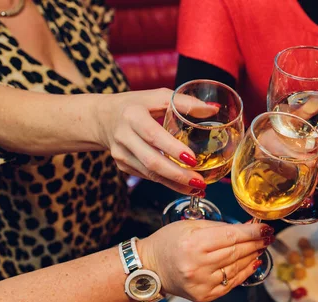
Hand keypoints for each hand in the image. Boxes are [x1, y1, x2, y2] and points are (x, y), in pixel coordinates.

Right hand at [95, 88, 218, 193]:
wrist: (104, 118)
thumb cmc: (137, 105)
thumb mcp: (158, 97)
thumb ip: (186, 103)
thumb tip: (214, 109)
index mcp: (133, 115)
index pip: (153, 134)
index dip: (172, 149)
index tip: (192, 159)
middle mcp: (124, 136)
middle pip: (152, 161)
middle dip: (177, 175)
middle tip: (200, 182)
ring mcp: (121, 154)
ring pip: (150, 174)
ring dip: (175, 184)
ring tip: (198, 188)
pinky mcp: (122, 165)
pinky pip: (148, 177)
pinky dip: (167, 183)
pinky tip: (184, 186)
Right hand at [137, 220, 273, 301]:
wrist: (150, 268)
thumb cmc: (168, 242)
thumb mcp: (190, 226)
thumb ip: (220, 227)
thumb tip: (247, 227)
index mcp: (194, 244)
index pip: (231, 237)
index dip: (252, 232)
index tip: (265, 228)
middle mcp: (198, 266)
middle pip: (237, 252)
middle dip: (256, 243)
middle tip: (267, 236)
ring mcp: (202, 283)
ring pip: (237, 268)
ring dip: (253, 256)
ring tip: (260, 247)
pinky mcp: (204, 296)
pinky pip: (232, 283)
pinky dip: (245, 272)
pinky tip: (252, 263)